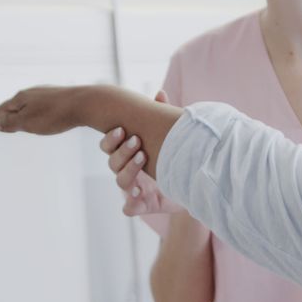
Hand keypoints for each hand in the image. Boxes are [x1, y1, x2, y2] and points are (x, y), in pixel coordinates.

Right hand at [0, 86, 88, 134]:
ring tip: (18, 118)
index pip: (3, 109)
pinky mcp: (61, 97)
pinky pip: (43, 104)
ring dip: (21, 112)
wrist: (86, 103)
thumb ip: (9, 122)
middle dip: (6, 113)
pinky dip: (36, 111)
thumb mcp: (27, 122)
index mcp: (21, 97)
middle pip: (14, 104)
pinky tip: (42, 113)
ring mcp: (47, 93)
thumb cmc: (55, 115)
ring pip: (29, 103)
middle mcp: (33, 92)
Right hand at [100, 91, 181, 215]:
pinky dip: (131, 203)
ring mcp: (134, 189)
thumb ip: (161, 116)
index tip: (122, 130)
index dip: (111, 139)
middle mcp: (128, 170)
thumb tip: (160, 93)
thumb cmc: (174, 158)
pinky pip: (129, 208)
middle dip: (122, 151)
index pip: (109, 145)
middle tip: (137, 141)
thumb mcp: (169, 137)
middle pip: (112, 162)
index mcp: (129, 153)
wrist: (192, 186)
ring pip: (120, 182)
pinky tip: (139, 193)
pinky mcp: (143, 206)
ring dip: (129, 170)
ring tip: (144, 159)